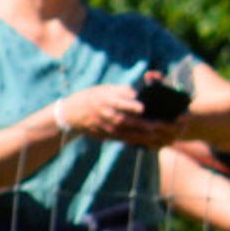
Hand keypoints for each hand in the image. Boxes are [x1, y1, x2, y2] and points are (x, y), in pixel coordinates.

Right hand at [57, 84, 180, 149]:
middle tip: (159, 126)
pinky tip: (148, 141)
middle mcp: (106, 115)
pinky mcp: (106, 135)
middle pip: (126, 121)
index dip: (131, 106)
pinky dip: (136, 141)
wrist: (71, 114)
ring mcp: (106, 127)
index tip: (143, 108)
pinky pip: (123, 139)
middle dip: (143, 124)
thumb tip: (138, 95)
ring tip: (158, 136)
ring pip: (126, 133)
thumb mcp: (104, 89)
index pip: (119, 103)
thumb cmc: (91, 97)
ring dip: (143, 136)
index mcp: (105, 100)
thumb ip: (122, 91)